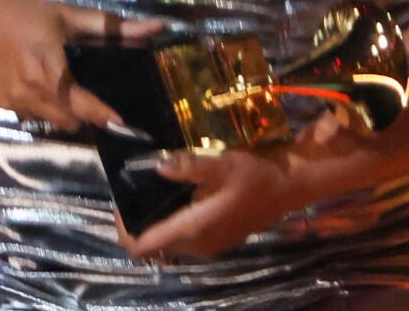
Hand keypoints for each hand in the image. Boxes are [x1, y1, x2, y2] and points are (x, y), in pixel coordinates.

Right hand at [0, 0, 165, 132]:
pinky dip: (42, 106)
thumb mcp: (65, 15)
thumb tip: (155, 28)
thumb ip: (110, 26)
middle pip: (73, 122)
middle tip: (96, 95)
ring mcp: (15, 104)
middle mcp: (33, 96)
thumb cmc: (20, 12)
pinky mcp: (1, 104)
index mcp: (52, 74)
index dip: (108, 117)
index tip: (128, 124)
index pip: (88, 108)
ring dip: (64, 112)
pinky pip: (31, 115)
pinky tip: (38, 82)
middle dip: (87, 114)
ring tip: (66, 86)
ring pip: (52, 121)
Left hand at [114, 135, 323, 259]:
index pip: (144, 245)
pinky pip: (182, 239)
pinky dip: (171, 224)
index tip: (120, 202)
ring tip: (150, 191)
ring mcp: (208, 246)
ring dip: (155, 224)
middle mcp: (197, 244)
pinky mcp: (216, 241)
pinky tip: (175, 198)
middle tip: (132, 191)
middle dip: (137, 223)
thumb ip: (188, 166)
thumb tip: (156, 167)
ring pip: (167, 244)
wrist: (288, 189)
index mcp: (194, 228)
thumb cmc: (255, 175)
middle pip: (152, 246)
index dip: (124, 229)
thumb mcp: (222, 163)